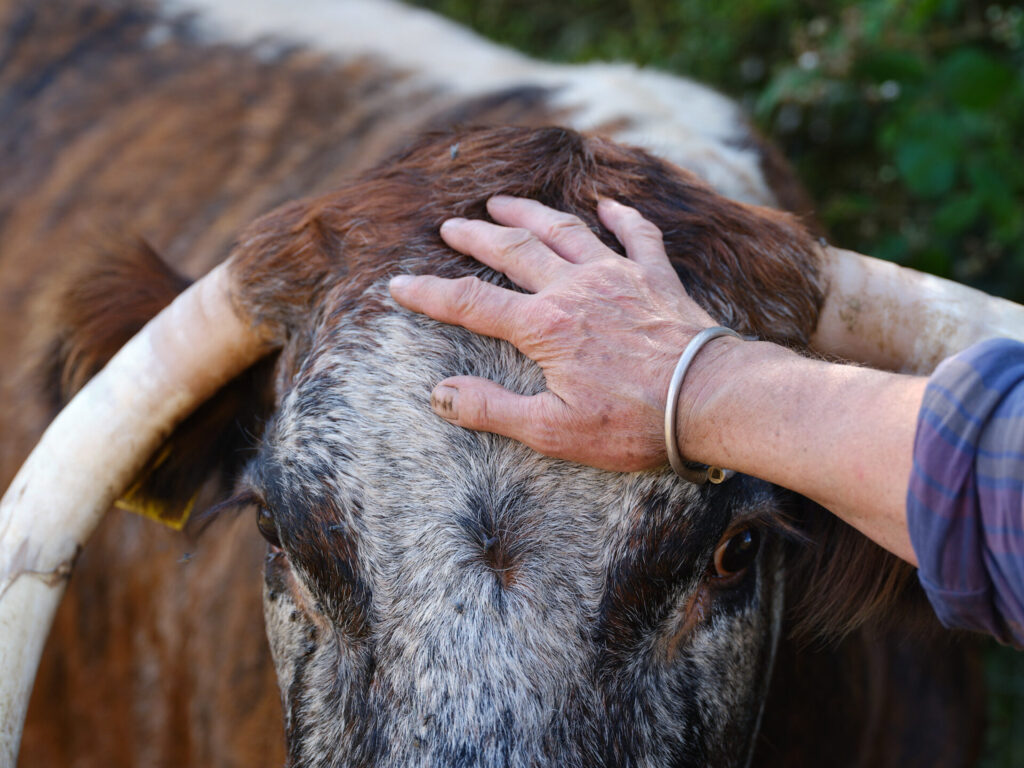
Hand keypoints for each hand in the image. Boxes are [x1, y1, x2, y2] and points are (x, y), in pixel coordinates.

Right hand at [388, 196, 722, 470]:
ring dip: (531, 214)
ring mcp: (618, 276)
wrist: (708, 399)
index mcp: (544, 326)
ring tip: (502, 201)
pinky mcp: (656, 277)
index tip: (399, 283)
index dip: (430, 292)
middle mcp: (575, 288)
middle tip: (450, 225)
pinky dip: (621, 216)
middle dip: (475, 235)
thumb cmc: (632, 422)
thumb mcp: (552, 431)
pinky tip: (608, 203)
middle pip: (513, 250)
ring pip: (565, 230)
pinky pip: (636, 235)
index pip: (471, 302)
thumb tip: (440, 396)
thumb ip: (491, 410)